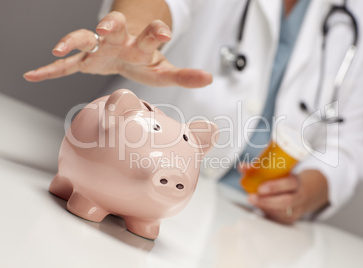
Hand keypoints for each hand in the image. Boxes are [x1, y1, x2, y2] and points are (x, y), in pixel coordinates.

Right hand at [23, 11, 211, 87]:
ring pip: (84, 38)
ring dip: (73, 40)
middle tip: (106, 27)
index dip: (155, 32)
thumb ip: (184, 75)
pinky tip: (33, 74)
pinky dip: (50, 69)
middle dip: (110, 27)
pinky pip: (65, 64)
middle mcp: (117, 42)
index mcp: (140, 44)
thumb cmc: (144, 59)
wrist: (123, 50)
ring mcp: (97, 49)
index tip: (163, 31)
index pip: (149, 34)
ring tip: (59, 47)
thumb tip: (209, 77)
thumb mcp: (164, 70)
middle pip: (113, 28)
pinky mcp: (83, 60)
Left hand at [239, 165, 328, 224]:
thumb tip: (242, 167)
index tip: (260, 188)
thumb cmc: (283, 181)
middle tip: (251, 198)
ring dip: (264, 207)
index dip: (275, 186)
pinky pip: (279, 219)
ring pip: (281, 212)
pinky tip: (260, 208)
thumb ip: (258, 169)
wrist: (300, 192)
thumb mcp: (276, 172)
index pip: (290, 183)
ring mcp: (297, 209)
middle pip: (286, 201)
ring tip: (253, 201)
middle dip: (266, 201)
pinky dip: (267, 213)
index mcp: (296, 182)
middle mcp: (299, 196)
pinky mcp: (291, 219)